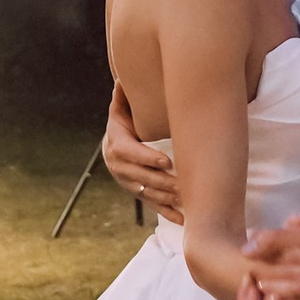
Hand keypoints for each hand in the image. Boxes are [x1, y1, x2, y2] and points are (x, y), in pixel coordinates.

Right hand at [101, 88, 181, 222]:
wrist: (113, 148)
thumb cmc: (124, 125)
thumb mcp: (120, 111)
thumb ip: (122, 98)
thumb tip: (123, 78)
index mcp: (117, 146)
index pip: (131, 154)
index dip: (148, 158)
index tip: (166, 161)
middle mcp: (120, 168)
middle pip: (142, 177)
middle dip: (163, 182)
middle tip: (182, 184)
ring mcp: (130, 183)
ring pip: (149, 193)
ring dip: (167, 198)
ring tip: (186, 199)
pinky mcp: (139, 194)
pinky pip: (154, 206)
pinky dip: (169, 214)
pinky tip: (184, 220)